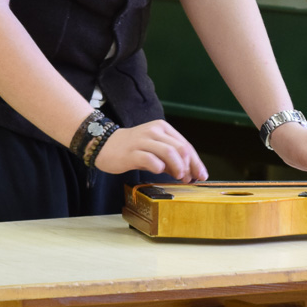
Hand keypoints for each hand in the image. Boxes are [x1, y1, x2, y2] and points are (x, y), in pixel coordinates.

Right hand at [94, 120, 208, 181]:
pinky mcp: (132, 152)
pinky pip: (151, 160)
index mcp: (162, 128)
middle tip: (189, 178)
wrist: (104, 144)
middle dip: (189, 166)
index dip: (196, 161)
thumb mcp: (154, 148)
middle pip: (180, 148)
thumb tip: (188, 172)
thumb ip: (170, 157)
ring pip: (169, 152)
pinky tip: (159, 171)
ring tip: (178, 176)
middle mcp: (154, 131)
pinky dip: (159, 167)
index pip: (185, 144)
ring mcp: (143, 141)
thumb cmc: (132, 148)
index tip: (202, 175)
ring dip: (178, 167)